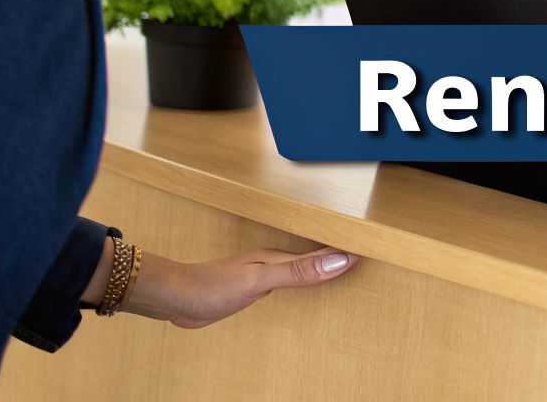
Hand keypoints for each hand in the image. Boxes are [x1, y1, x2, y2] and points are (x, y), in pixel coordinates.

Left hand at [118, 245, 358, 328]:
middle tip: (367, 254)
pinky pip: (285, 284)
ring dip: (321, 267)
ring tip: (344, 267)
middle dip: (339, 254)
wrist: (172, 298)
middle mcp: (273, 262)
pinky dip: (301, 284)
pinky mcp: (250, 290)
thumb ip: (298, 272)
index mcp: (279, 257)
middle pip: (314, 256)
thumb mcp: (260, 280)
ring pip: (300, 269)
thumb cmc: (211, 287)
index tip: (374, 248)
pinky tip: (302, 289)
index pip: (322, 252)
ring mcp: (261, 275)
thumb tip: (338, 260)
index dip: (347, 251)